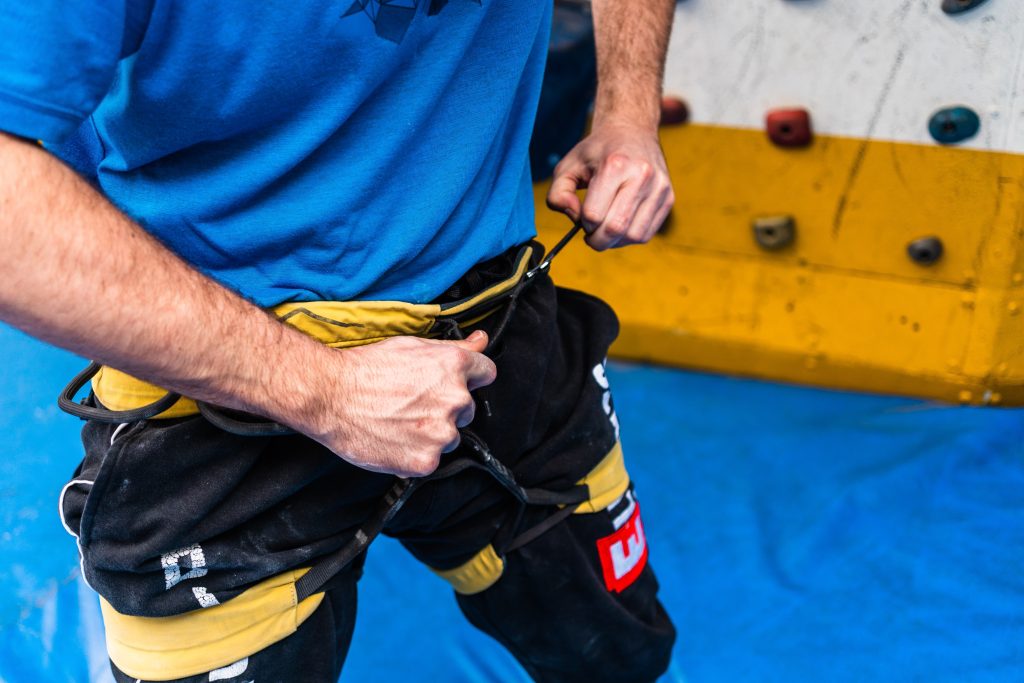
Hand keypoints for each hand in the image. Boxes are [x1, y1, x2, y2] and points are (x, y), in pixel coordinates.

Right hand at [294, 330, 496, 476]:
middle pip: (467, 409)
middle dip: (447, 408)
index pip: (486, 373)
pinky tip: (394, 439)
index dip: (470, 378)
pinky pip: (431, 459)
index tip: (454, 384)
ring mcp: (442, 432)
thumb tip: (481, 340)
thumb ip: (456, 348)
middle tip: (413, 404)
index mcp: (454, 367)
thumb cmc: (366, 368)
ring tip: (399, 422)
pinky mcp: (426, 460)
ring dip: (432, 433)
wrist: (330, 395)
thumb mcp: (414, 346)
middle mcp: (455, 399)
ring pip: (450, 437)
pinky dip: (415, 454)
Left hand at [547, 121, 673, 250]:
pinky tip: (621, 225)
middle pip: (615, 229)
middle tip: (591, 233)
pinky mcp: (668, 198)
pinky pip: (647, 234)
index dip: (583, 223)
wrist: (632, 130)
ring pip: (633, 236)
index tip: (582, 216)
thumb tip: (574, 218)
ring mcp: (659, 188)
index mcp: (615, 165)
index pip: (594, 215)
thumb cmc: (597, 151)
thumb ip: (557, 194)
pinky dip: (629, 238)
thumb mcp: (568, 165)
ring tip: (606, 229)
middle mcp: (642, 175)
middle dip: (597, 239)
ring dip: (615, 242)